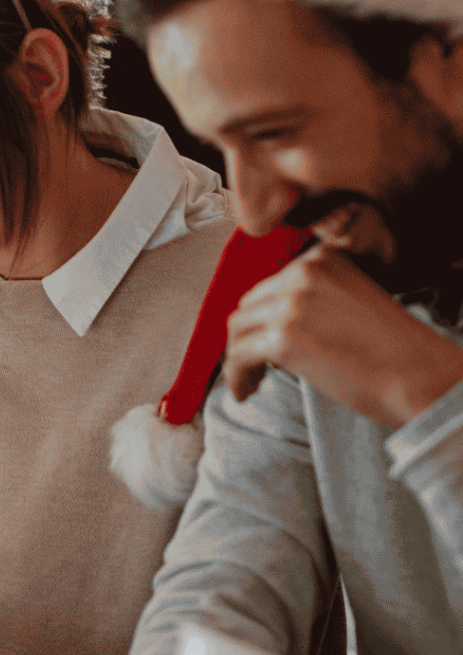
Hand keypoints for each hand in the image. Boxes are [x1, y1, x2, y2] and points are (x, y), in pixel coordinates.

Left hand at [224, 243, 462, 427]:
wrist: (419, 376)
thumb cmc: (392, 352)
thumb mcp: (350, 304)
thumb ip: (312, 301)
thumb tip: (269, 326)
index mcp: (321, 262)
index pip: (270, 287)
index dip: (263, 319)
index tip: (266, 342)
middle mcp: (301, 274)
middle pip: (249, 307)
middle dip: (248, 338)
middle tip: (257, 366)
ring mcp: (290, 304)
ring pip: (238, 330)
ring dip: (239, 359)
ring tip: (251, 382)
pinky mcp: (284, 337)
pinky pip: (239, 356)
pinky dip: (235, 377)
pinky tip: (245, 392)